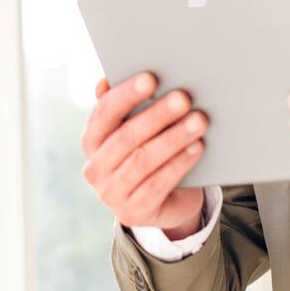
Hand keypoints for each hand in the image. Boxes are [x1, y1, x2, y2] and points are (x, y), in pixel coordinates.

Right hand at [81, 72, 209, 237]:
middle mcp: (95, 168)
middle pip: (126, 137)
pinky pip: (158, 184)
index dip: (126, 94)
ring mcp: (111, 194)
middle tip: (184, 98)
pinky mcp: (133, 212)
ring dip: (173, 138)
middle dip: (157, 115)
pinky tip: (197, 147)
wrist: (165, 203)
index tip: (151, 78)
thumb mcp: (136, 131)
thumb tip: (106, 80)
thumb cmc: (149, 154)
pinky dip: (179, 164)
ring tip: (198, 121)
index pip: (104, 113)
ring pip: (143, 160)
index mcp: (91, 141)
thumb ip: (125, 107)